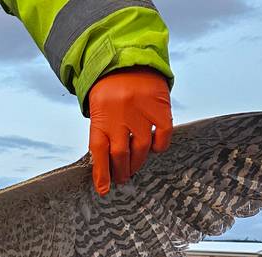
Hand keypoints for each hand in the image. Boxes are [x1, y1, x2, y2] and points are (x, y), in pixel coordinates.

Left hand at [87, 66, 172, 195]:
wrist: (128, 60)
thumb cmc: (110, 91)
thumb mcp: (99, 109)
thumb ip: (103, 133)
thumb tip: (107, 167)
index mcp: (101, 117)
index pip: (99, 151)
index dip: (102, 173)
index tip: (104, 190)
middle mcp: (119, 115)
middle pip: (120, 154)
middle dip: (121, 172)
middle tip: (122, 179)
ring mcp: (141, 111)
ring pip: (141, 148)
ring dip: (138, 163)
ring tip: (134, 167)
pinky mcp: (160, 107)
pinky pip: (162, 136)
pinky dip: (159, 147)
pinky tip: (154, 149)